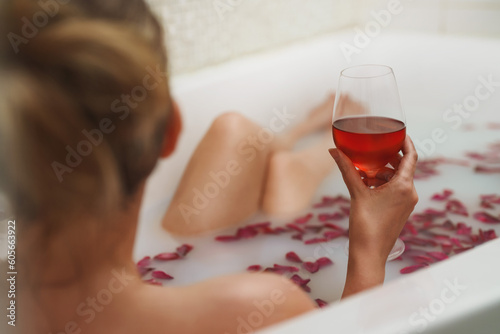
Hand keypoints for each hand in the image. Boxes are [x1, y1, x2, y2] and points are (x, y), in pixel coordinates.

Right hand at [329, 136, 418, 296]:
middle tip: (372, 151)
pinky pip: (395, 190)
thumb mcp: (356, 193)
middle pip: (403, 167)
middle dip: (387, 158)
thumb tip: (335, 151)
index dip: (406, 142)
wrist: (369, 254)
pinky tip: (366, 185)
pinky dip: (382, 184)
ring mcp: (407, 203)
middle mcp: (410, 193)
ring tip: (364, 171)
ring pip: (397, 179)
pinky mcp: (400, 211)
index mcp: (404, 186)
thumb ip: (347, 169)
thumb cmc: (366, 226)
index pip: (411, 156)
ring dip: (382, 172)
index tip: (398, 132)